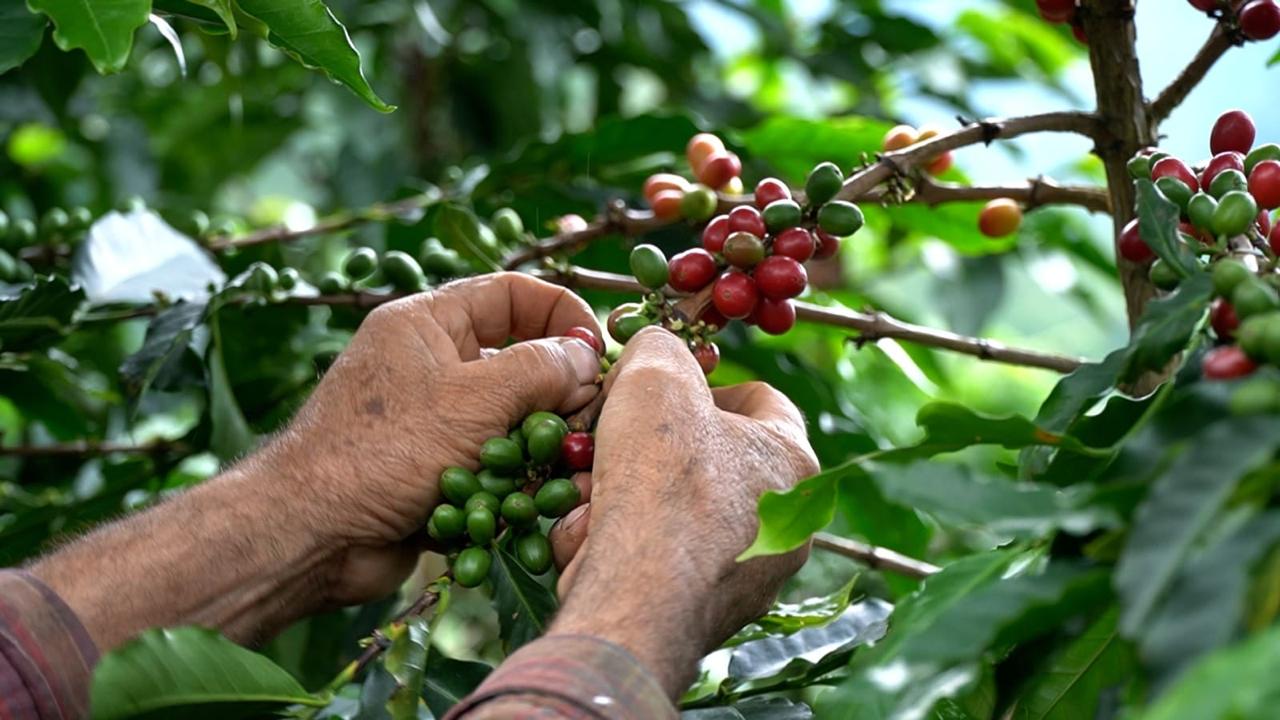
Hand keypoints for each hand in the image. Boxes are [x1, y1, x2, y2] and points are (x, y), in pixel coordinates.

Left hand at [32, 273, 603, 650]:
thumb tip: (585, 359)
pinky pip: (491, 463)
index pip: (511, 294)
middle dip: (558, 388)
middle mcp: (428, 365)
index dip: (561, 314)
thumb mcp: (473, 399)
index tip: (599, 350)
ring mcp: (430, 420)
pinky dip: (516, 479)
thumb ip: (539, 371)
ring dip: (540, 441)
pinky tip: (536, 497)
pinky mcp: (434, 470)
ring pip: (510, 418)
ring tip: (563, 462)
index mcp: (426, 323)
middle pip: (517, 358)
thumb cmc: (384, 451)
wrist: (312, 534)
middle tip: (587, 417)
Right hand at [545, 327, 818, 695]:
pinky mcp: (709, 615)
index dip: (709, 384)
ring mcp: (751, 576)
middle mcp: (785, 524)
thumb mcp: (655, 377)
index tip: (667, 390)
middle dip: (653, 450)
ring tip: (592, 499)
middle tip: (612, 444)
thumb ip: (658, 348)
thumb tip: (653, 349)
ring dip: (629, 500)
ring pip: (680, 516)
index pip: (764, 401)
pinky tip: (594, 546)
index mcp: (793, 461)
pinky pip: (662, 564)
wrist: (639, 598)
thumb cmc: (660, 481)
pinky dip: (625, 548)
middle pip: (713, 461)